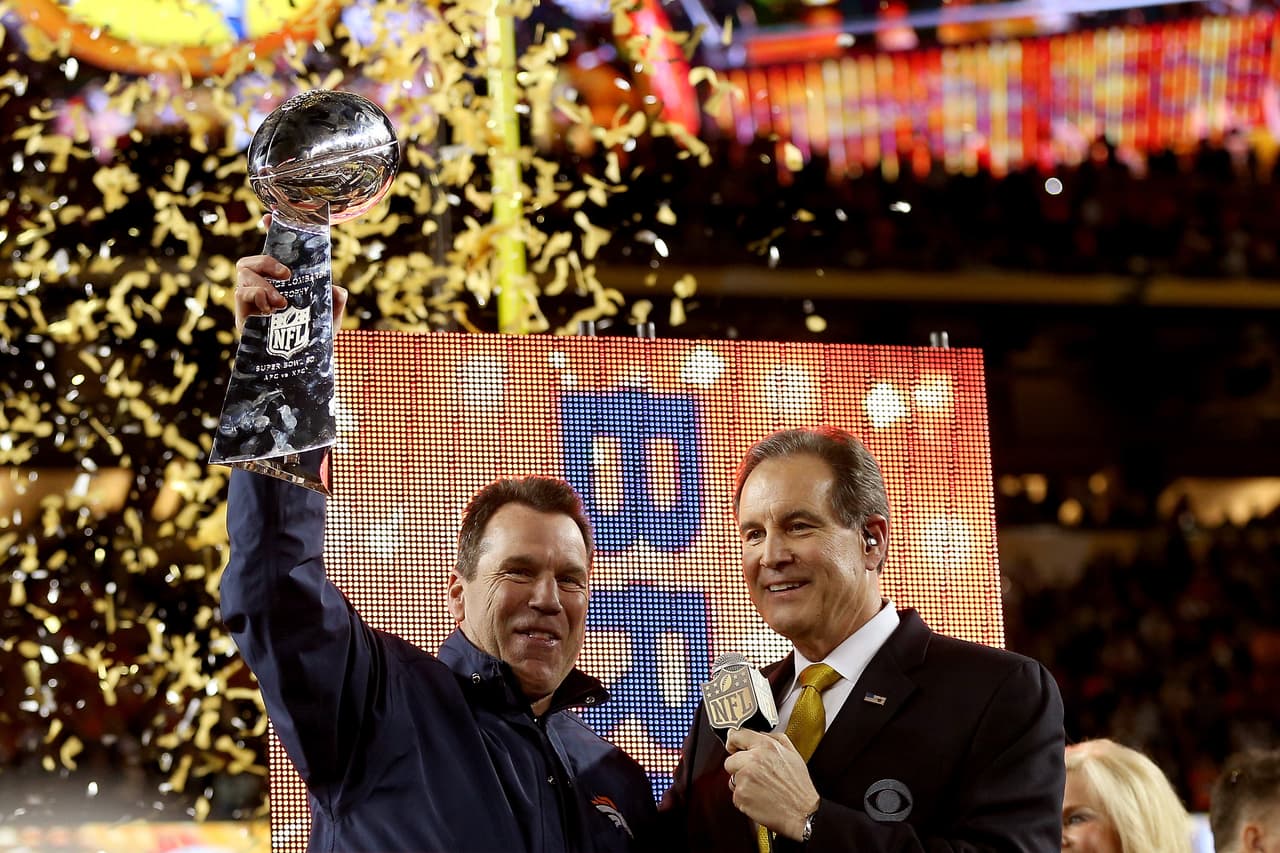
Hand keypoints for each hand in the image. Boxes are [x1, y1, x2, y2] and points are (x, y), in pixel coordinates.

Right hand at [233, 214, 347, 331]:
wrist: (303, 364)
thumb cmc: (315, 337)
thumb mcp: (331, 316)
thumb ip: (336, 300)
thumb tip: (338, 289)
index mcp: (282, 280)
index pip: (272, 249)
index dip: (270, 231)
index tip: (270, 217)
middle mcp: (263, 285)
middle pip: (250, 259)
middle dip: (266, 261)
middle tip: (287, 275)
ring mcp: (251, 299)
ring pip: (243, 272)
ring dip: (263, 282)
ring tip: (281, 302)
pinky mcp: (243, 314)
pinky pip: (240, 293)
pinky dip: (256, 295)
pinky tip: (270, 309)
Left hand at [724, 728, 819, 840]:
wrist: (802, 812)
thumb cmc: (799, 787)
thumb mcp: (793, 754)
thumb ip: (776, 739)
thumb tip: (761, 734)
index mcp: (766, 747)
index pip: (737, 735)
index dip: (733, 742)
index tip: (732, 746)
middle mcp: (753, 760)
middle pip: (730, 760)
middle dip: (739, 767)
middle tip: (755, 776)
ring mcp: (745, 778)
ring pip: (733, 778)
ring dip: (742, 783)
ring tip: (761, 788)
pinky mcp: (741, 795)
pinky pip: (735, 795)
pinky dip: (744, 798)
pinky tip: (760, 798)